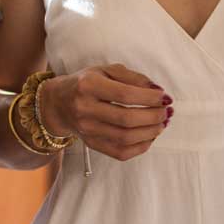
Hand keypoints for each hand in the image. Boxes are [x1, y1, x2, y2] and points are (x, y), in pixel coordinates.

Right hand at [39, 63, 171, 160]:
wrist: (57, 103)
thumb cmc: (85, 84)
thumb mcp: (104, 71)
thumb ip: (132, 77)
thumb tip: (158, 90)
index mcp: (87, 85)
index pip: (125, 95)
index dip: (150, 98)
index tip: (164, 97)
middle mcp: (84, 108)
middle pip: (127, 119)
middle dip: (154, 116)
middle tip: (166, 112)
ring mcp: (86, 129)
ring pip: (126, 138)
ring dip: (151, 132)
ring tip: (161, 123)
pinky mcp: (91, 144)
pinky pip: (121, 152)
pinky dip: (141, 146)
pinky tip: (149, 136)